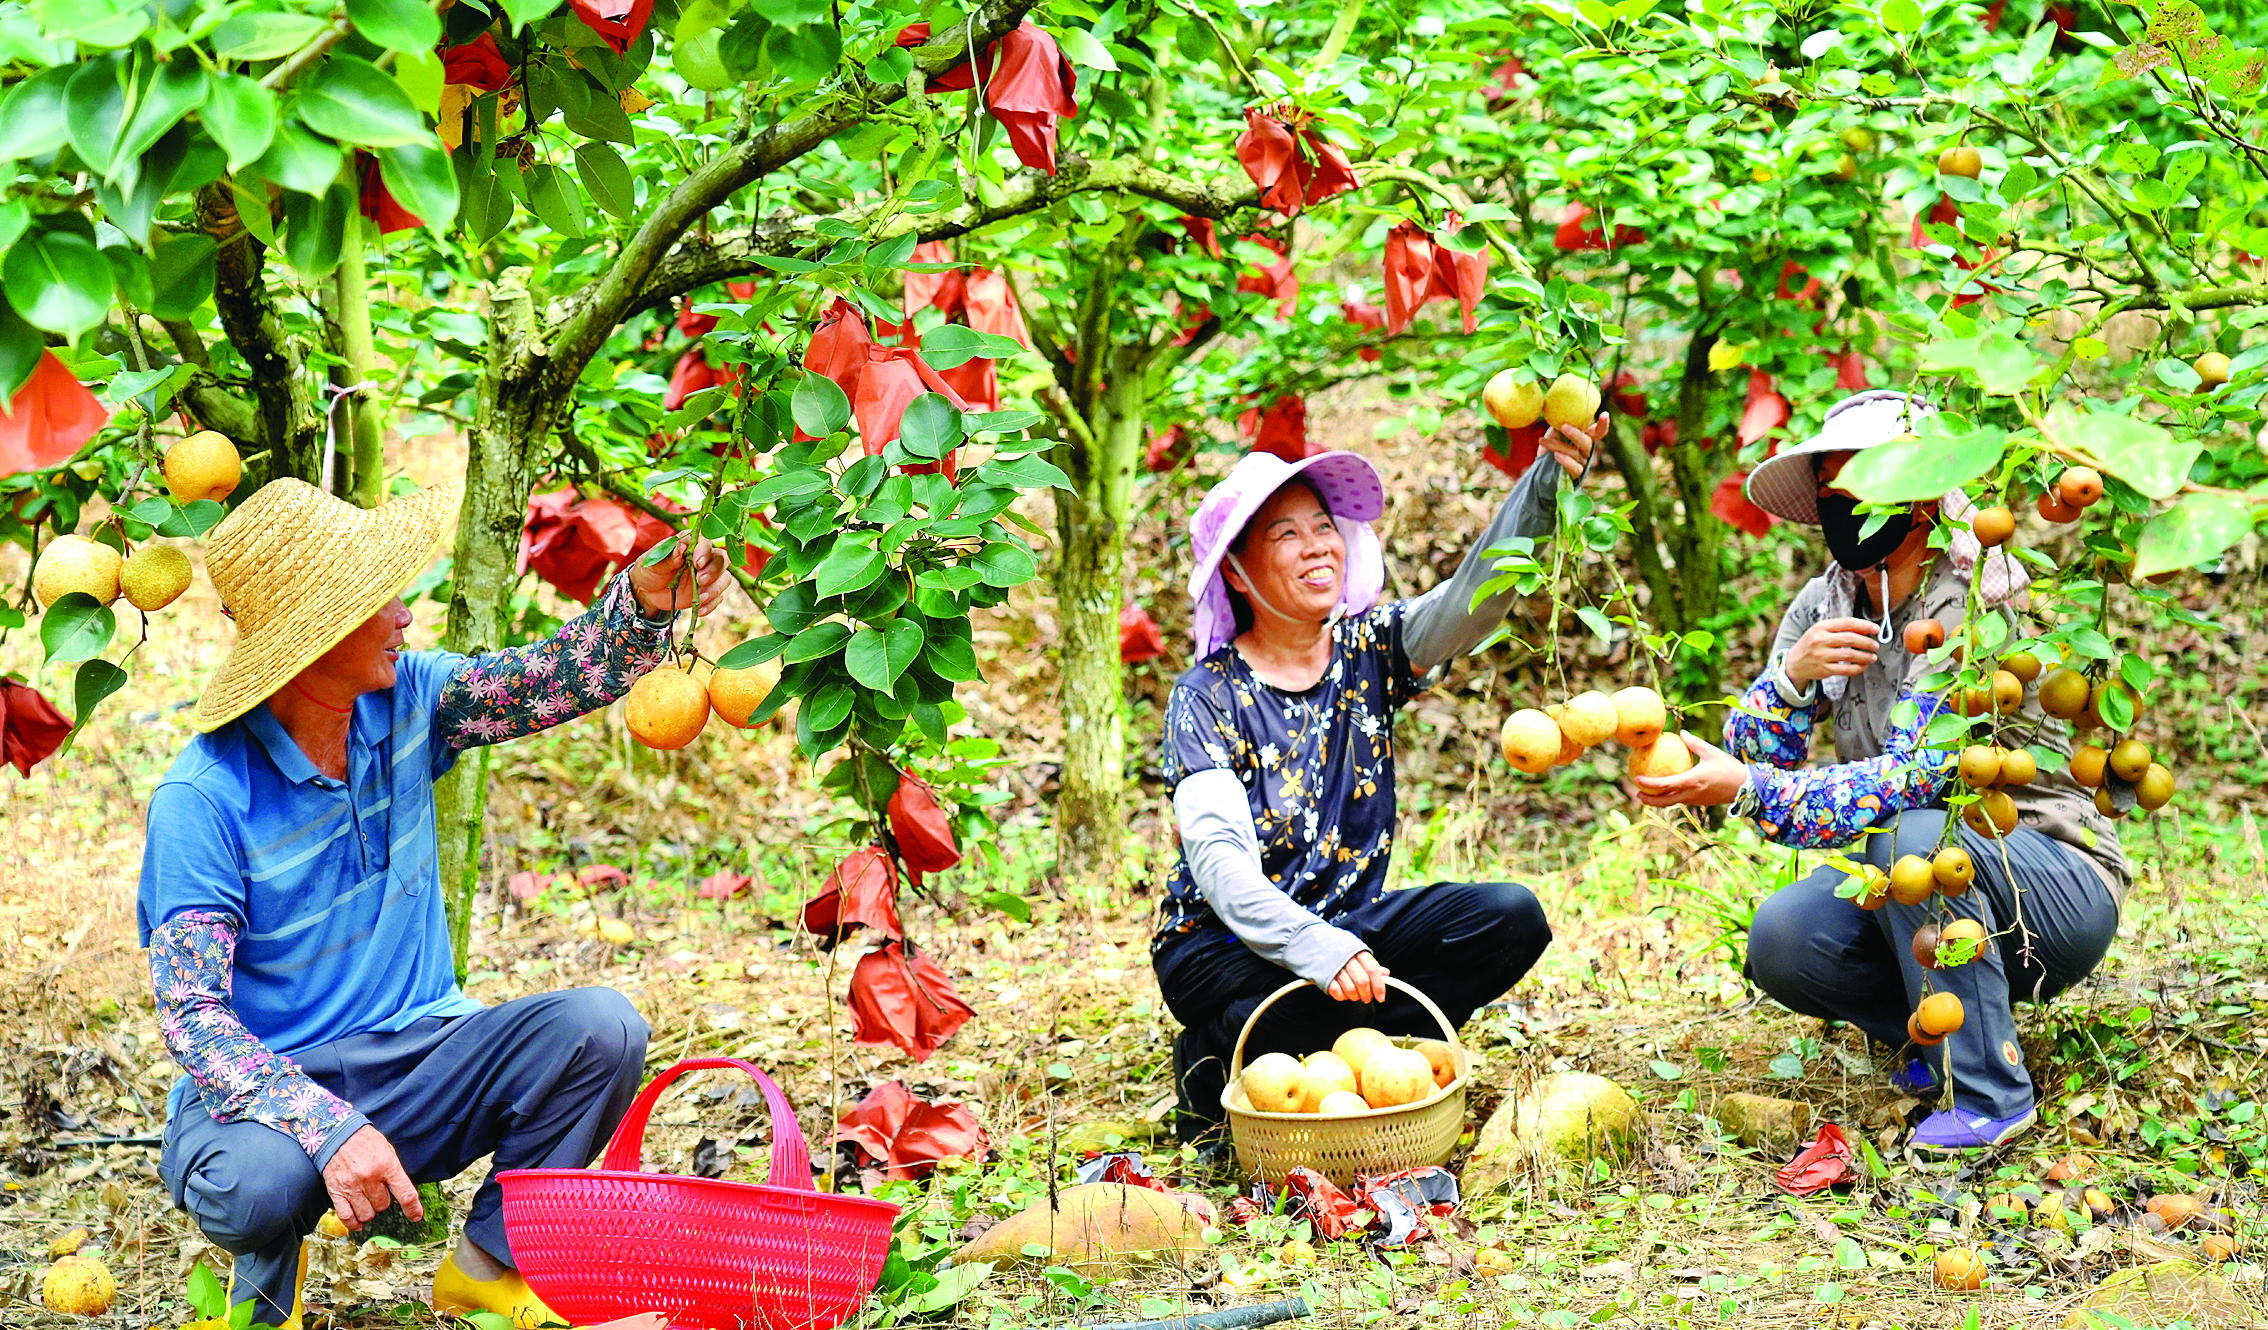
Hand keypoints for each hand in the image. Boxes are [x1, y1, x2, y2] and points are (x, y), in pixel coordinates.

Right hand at [322, 1124, 421, 1230]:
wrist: (337, 1134)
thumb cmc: (365, 1142)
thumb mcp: (387, 1151)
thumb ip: (395, 1172)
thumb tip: (403, 1193)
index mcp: (387, 1166)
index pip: (405, 1194)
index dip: (413, 1209)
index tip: (416, 1216)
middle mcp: (369, 1178)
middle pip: (383, 1205)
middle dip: (383, 1200)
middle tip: (377, 1190)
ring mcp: (352, 1186)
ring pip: (366, 1214)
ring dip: (369, 1211)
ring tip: (367, 1200)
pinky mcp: (336, 1192)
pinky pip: (346, 1217)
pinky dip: (353, 1223)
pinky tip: (358, 1222)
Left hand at [629, 536, 727, 618]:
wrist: (647, 592)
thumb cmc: (649, 571)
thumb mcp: (651, 563)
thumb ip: (667, 557)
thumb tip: (681, 548)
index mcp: (689, 544)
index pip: (705, 542)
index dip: (704, 551)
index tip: (697, 563)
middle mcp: (703, 558)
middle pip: (721, 559)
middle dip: (714, 570)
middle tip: (700, 580)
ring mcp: (708, 575)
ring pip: (724, 578)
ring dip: (715, 589)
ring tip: (700, 598)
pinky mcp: (708, 592)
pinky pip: (718, 598)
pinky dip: (711, 604)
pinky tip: (700, 610)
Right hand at [1326, 950, 1389, 1003]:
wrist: (1313, 940)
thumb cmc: (1339, 948)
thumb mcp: (1356, 951)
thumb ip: (1370, 963)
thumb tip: (1386, 974)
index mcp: (1358, 951)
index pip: (1373, 970)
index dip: (1379, 986)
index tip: (1381, 997)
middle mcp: (1347, 958)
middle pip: (1362, 981)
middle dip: (1367, 994)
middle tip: (1367, 998)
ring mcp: (1334, 967)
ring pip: (1350, 988)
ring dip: (1355, 996)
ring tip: (1355, 996)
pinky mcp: (1323, 975)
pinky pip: (1336, 991)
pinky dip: (1341, 996)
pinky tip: (1343, 994)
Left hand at [1543, 413, 1608, 479]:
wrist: (1543, 463)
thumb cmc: (1553, 442)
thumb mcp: (1556, 430)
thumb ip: (1561, 422)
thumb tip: (1557, 409)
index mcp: (1586, 436)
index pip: (1600, 431)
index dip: (1603, 424)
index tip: (1605, 414)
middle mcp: (1587, 450)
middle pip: (1587, 442)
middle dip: (1575, 434)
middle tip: (1563, 426)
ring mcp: (1583, 462)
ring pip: (1575, 453)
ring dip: (1557, 445)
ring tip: (1542, 441)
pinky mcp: (1576, 474)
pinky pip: (1575, 467)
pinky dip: (1565, 461)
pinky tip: (1556, 455)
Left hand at [1632, 733, 1750, 807]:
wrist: (1747, 788)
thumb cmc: (1730, 768)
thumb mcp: (1712, 752)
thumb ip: (1695, 743)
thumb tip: (1681, 733)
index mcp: (1692, 781)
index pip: (1665, 785)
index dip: (1648, 784)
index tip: (1636, 779)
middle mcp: (1691, 794)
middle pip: (1664, 801)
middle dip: (1648, 800)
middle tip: (1636, 793)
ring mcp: (1696, 800)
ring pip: (1672, 802)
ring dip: (1658, 800)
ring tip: (1648, 792)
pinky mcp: (1700, 802)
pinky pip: (1681, 800)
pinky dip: (1671, 797)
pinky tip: (1669, 789)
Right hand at [1782, 616, 1880, 685]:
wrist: (1794, 663)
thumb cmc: (1812, 645)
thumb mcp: (1820, 631)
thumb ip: (1839, 629)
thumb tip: (1865, 631)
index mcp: (1820, 627)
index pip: (1846, 623)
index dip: (1864, 625)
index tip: (1875, 629)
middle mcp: (1820, 640)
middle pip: (1850, 639)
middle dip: (1867, 643)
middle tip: (1875, 646)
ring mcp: (1821, 656)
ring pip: (1849, 655)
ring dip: (1865, 656)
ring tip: (1872, 657)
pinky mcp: (1823, 669)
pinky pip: (1845, 670)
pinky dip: (1858, 668)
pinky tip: (1863, 667)